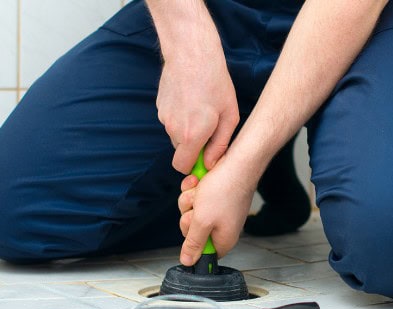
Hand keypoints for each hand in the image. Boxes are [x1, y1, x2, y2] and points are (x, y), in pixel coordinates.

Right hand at [156, 42, 238, 173]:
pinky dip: (180, 117)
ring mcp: (164, 118)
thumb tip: (210, 164)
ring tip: (202, 109)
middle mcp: (174, 130)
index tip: (206, 157)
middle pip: (181, 151)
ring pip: (176, 135)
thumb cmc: (215, 83)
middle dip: (194, 146)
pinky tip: (191, 100)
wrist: (191, 53)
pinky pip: (171, 121)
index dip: (194, 166)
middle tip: (210, 127)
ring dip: (188, 130)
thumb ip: (220, 145)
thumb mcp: (229, 115)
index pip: (182, 167)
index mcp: (192, 136)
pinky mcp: (159, 107)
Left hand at [177, 156, 254, 264]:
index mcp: (224, 239)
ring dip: (190, 197)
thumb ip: (193, 243)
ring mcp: (218, 209)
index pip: (203, 252)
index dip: (192, 242)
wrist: (237, 161)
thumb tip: (188, 262)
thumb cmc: (226, 189)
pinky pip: (195, 196)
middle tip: (198, 206)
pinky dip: (194, 187)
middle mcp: (222, 226)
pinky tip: (199, 180)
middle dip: (189, 214)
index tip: (193, 227)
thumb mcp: (202, 221)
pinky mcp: (215, 195)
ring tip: (201, 189)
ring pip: (191, 210)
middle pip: (192, 229)